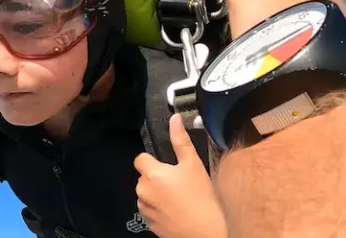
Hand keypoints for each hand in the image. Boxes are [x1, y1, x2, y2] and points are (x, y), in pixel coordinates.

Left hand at [134, 114, 226, 237]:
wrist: (205, 232)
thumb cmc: (201, 198)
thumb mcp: (193, 165)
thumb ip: (180, 140)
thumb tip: (174, 118)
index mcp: (151, 174)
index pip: (140, 159)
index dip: (153, 160)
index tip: (168, 166)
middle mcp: (142, 191)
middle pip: (144, 177)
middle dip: (157, 177)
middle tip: (178, 183)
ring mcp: (144, 208)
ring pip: (146, 194)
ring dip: (156, 194)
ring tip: (178, 198)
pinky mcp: (148, 223)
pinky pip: (149, 210)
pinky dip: (158, 209)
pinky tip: (175, 211)